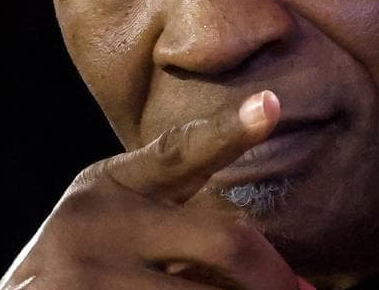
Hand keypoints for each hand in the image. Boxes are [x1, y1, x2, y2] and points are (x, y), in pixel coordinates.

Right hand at [0, 90, 315, 289]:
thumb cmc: (86, 270)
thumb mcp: (118, 226)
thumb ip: (182, 228)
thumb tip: (293, 282)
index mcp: (111, 186)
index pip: (180, 152)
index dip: (229, 130)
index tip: (272, 105)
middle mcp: (96, 224)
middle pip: (224, 241)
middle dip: (274, 278)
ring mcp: (85, 278)